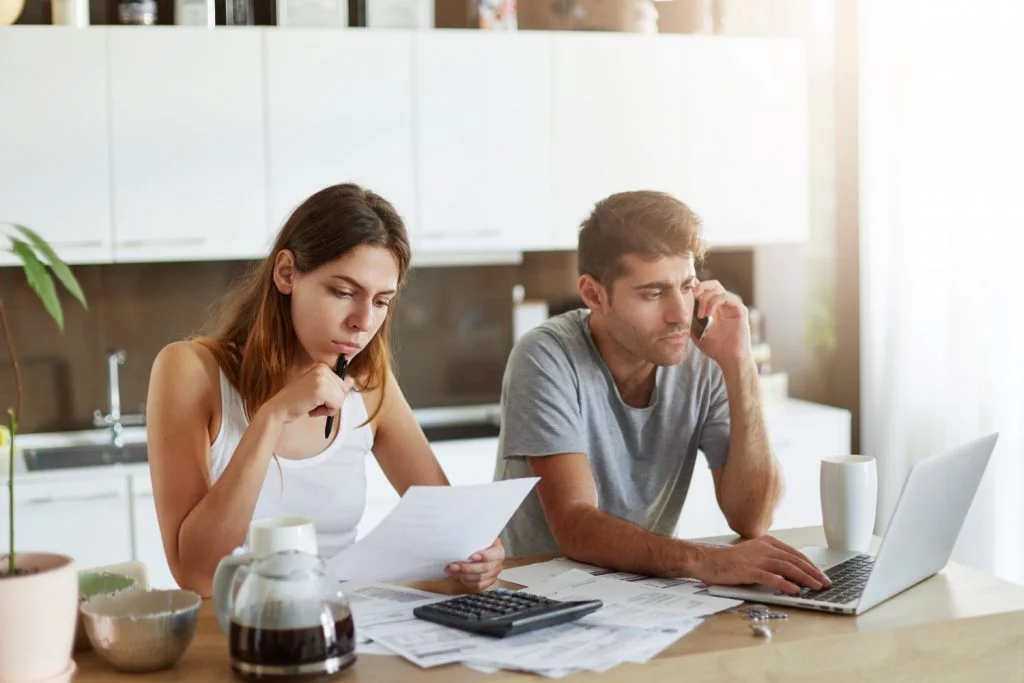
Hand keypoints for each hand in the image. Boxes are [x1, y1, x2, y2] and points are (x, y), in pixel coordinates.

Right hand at [265, 363, 355, 423]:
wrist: (280, 408)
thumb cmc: (297, 400)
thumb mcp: (318, 389)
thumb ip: (335, 385)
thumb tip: (352, 380)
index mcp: (322, 367)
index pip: (343, 384)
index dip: (332, 396)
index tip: (316, 396)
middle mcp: (323, 369)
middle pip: (344, 391)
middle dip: (331, 402)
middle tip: (314, 402)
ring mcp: (322, 378)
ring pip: (341, 399)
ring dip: (328, 408)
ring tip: (312, 405)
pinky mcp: (321, 390)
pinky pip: (336, 405)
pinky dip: (326, 412)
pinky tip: (312, 408)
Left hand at [445, 538, 504, 591]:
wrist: (476, 553)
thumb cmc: (477, 544)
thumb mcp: (478, 538)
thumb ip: (474, 539)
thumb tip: (462, 537)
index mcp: (498, 550)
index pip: (494, 555)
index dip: (484, 556)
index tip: (472, 556)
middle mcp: (498, 563)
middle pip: (485, 568)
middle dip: (467, 567)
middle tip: (454, 565)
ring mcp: (493, 574)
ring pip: (480, 578)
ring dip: (464, 575)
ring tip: (452, 569)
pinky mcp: (487, 582)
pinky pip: (477, 585)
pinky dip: (466, 581)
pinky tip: (457, 575)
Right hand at [691, 536, 831, 594]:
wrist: (707, 560)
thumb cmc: (729, 561)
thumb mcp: (753, 554)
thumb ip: (771, 559)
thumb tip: (792, 573)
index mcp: (767, 542)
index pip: (795, 553)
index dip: (810, 565)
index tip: (822, 575)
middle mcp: (764, 548)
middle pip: (794, 560)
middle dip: (813, 572)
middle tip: (825, 583)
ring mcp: (756, 558)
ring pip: (787, 567)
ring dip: (804, 578)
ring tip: (816, 587)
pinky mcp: (748, 570)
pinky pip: (771, 577)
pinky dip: (785, 583)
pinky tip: (794, 590)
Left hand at [692, 280, 750, 365]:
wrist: (729, 359)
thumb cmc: (715, 347)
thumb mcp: (696, 331)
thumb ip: (690, 319)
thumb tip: (678, 309)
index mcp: (716, 307)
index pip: (706, 289)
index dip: (695, 288)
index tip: (685, 295)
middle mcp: (725, 304)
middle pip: (713, 284)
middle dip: (700, 287)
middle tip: (692, 296)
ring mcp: (733, 306)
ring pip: (717, 289)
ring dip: (705, 299)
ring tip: (700, 315)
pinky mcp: (740, 309)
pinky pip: (725, 297)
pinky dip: (714, 303)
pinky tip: (708, 314)